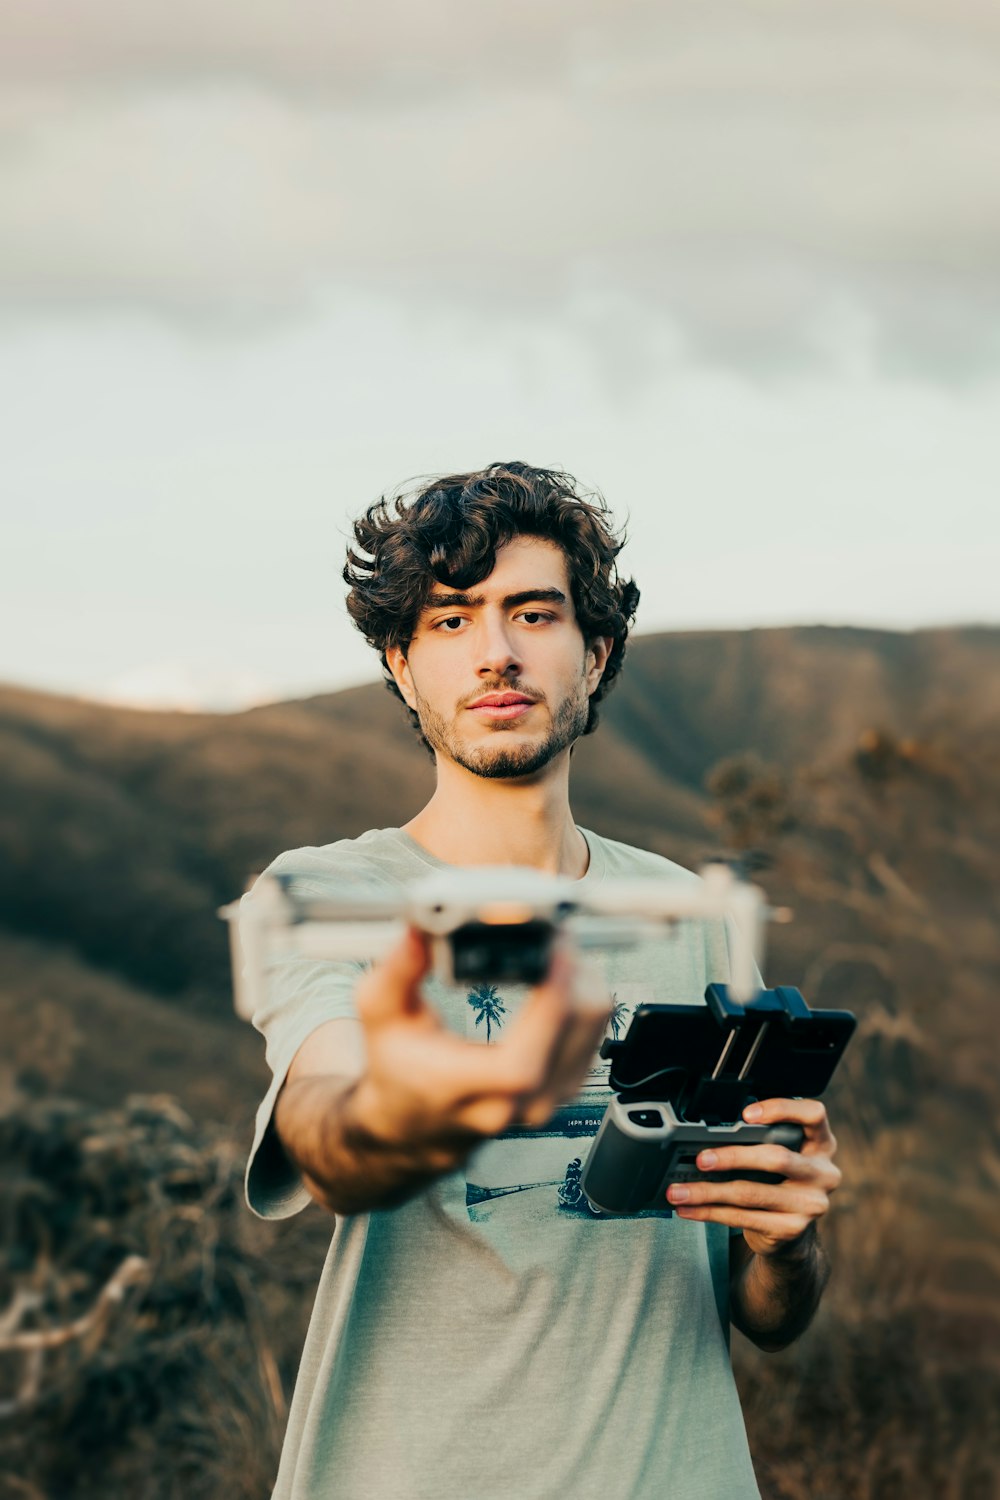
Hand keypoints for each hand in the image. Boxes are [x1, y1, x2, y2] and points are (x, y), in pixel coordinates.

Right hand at [350, 926, 610, 1155]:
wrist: (418, 1121)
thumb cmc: (400, 1070)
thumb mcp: (382, 1017)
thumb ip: (396, 972)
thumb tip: (417, 930)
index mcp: (470, 1091)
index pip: (523, 1062)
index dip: (549, 1000)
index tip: (553, 949)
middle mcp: (518, 1103)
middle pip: (575, 1029)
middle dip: (569, 969)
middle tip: (550, 929)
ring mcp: (549, 1097)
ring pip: (594, 1025)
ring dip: (580, 977)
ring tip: (552, 948)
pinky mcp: (567, 1085)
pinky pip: (596, 1031)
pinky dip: (583, 996)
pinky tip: (558, 977)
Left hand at [665, 1097, 841, 1256]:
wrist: (793, 1233)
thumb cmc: (781, 1180)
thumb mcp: (784, 1153)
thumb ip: (763, 1137)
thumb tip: (707, 1131)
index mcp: (822, 1144)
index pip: (813, 1114)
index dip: (782, 1109)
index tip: (746, 1113)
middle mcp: (822, 1174)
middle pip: (777, 1158)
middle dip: (733, 1156)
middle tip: (701, 1158)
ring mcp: (810, 1205)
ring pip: (751, 1193)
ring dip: (708, 1191)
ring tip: (679, 1190)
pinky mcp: (791, 1230)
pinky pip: (742, 1218)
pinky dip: (709, 1212)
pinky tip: (688, 1208)